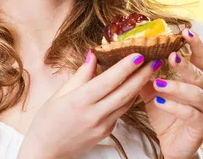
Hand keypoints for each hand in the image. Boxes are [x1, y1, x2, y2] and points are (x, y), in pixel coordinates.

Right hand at [17, 51, 161, 158]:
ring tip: (151, 69)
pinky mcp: (107, 132)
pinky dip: (129, 98)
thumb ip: (80, 75)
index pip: (108, 81)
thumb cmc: (48, 121)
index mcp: (79, 102)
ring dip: (140, 85)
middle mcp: (93, 114)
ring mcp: (102, 126)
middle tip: (156, 59)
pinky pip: (121, 112)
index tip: (139, 54)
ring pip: (126, 102)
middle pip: (124, 92)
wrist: (46, 152)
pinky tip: (135, 86)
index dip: (125, 67)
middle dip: (143, 75)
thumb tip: (93, 55)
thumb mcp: (59, 94)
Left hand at [140, 29, 202, 158]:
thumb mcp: (154, 92)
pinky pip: (190, 113)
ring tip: (158, 84)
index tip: (186, 31)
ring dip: (176, 87)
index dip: (196, 43)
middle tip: (170, 57)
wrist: (173, 145)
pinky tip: (159, 102)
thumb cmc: (167, 115)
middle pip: (200, 74)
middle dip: (185, 64)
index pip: (202, 56)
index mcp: (199, 79)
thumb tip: (134, 55)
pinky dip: (174, 107)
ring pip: (196, 94)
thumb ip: (148, 75)